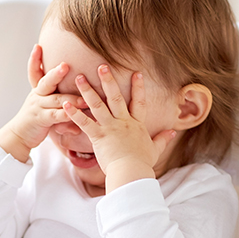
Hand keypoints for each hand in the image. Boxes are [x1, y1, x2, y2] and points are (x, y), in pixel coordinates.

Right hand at [0, 44, 86, 162]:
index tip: (37, 46)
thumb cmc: (36, 119)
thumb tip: (70, 91)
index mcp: (37, 90)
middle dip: (56, 73)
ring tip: (84, 98)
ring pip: (56, 100)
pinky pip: (55, 116)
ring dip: (71, 98)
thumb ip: (59, 100)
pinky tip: (74, 115)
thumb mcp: (45, 106)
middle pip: (46, 82)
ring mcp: (38, 107)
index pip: (34, 72)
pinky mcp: (41, 120)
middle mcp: (37, 96)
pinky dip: (66, 115)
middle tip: (66, 65)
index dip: (34, 59)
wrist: (19, 136)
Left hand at [63, 65, 176, 192]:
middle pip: (115, 97)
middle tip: (101, 65)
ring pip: (97, 105)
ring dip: (87, 90)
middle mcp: (123, 122)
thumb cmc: (142, 163)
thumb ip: (163, 139)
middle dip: (108, 80)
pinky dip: (74, 113)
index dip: (138, 87)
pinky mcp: (98, 136)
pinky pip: (84, 123)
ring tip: (79, 77)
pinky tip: (65, 103)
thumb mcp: (155, 149)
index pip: (139, 102)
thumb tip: (173, 132)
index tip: (137, 73)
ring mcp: (110, 128)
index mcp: (136, 124)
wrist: (131, 172)